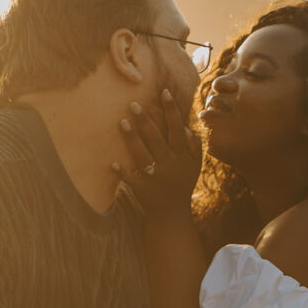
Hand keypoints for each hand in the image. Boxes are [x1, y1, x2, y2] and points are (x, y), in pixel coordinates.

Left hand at [112, 89, 201, 218]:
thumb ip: (195, 147)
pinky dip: (121, 172)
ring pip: (141, 155)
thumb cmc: (182, 185)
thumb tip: (186, 128)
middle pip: (155, 139)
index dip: (171, 110)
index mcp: (181, 156)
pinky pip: (130, 178)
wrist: (172, 215)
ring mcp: (154, 176)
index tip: (164, 92)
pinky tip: (112, 163)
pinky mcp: (141, 188)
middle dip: (145, 121)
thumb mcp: (195, 167)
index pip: (177, 129)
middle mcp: (168, 164)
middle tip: (133, 104)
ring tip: (122, 122)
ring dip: (131, 139)